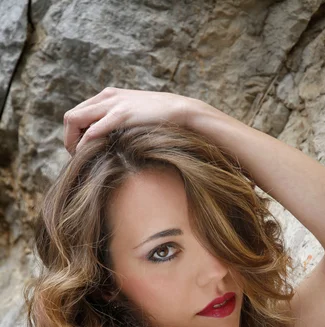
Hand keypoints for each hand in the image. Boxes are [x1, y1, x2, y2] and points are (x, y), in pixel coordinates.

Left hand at [63, 87, 195, 155]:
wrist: (180, 110)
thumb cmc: (161, 118)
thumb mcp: (135, 115)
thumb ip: (121, 121)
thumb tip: (113, 139)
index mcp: (108, 95)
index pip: (77, 112)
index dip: (73, 133)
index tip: (80, 151)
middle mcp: (106, 96)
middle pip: (70, 116)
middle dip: (68, 139)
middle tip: (77, 157)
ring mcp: (112, 104)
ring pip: (74, 120)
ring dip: (72, 142)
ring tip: (79, 159)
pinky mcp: (120, 115)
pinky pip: (92, 130)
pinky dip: (85, 144)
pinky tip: (88, 156)